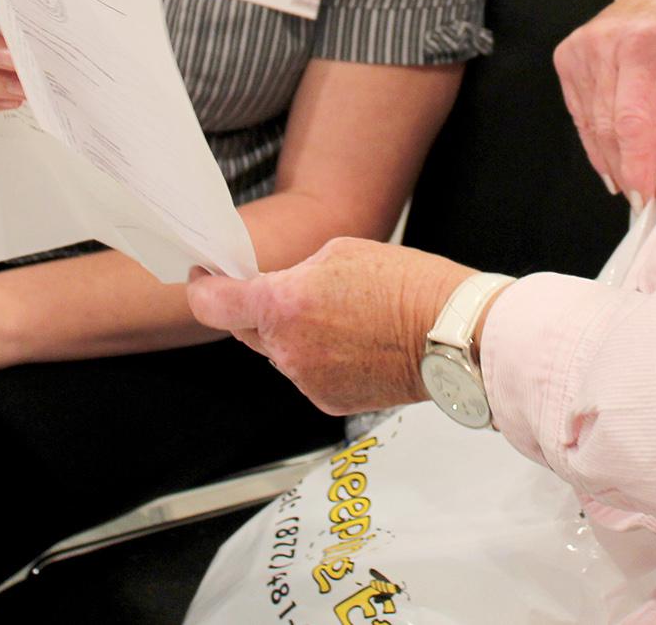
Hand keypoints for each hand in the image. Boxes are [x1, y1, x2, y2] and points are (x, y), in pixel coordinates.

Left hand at [186, 239, 475, 414]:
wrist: (452, 334)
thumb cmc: (407, 287)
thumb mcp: (338, 253)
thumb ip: (293, 275)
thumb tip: (275, 290)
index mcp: (282, 305)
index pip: (214, 304)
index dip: (203, 288)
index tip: (204, 278)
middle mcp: (287, 349)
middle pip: (247, 330)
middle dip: (259, 309)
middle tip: (293, 290)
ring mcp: (306, 380)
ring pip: (279, 353)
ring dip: (294, 335)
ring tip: (342, 316)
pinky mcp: (327, 402)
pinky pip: (306, 374)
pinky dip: (318, 358)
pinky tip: (353, 342)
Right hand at [553, 0, 655, 201]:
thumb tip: (652, 171)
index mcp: (641, 46)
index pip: (630, 120)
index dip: (635, 163)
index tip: (644, 195)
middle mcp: (602, 46)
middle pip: (605, 127)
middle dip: (624, 168)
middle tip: (642, 196)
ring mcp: (578, 51)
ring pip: (588, 125)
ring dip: (610, 158)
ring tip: (630, 180)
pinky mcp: (565, 58)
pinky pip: (579, 113)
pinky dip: (595, 139)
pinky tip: (611, 158)